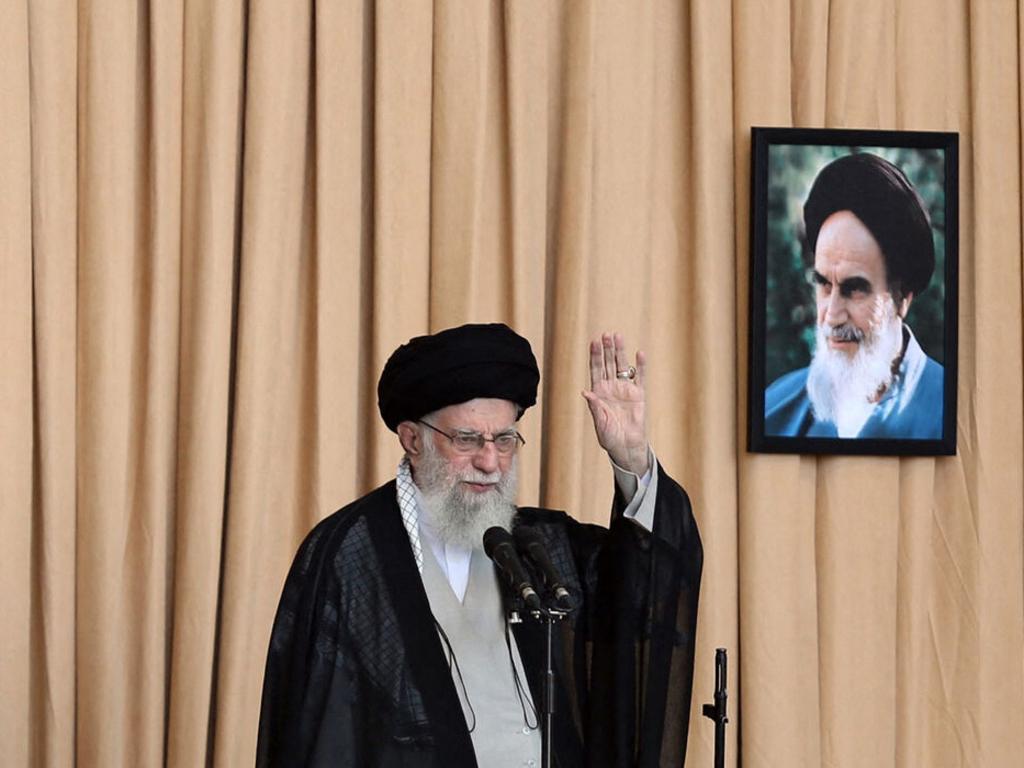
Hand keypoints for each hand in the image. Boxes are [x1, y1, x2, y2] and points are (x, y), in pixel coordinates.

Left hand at [582, 332, 648, 475]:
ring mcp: (625, 389)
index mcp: (599, 393)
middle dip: (606, 349)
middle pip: (608, 364)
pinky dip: (640, 366)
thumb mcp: (600, 423)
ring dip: (620, 352)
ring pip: (622, 366)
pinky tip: (639, 354)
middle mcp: (611, 387)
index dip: (595, 356)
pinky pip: (639, 377)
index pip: (596, 370)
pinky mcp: (639, 395)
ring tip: (618, 336)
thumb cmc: (609, 437)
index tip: (594, 342)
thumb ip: (595, 407)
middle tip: (606, 334)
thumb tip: (585, 392)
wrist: (626, 446)